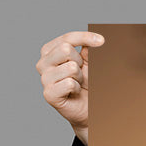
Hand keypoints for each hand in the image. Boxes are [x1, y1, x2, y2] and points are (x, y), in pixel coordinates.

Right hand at [37, 31, 104, 145]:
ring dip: (80, 77)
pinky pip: (70, 83)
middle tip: (80, 73)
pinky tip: (74, 92)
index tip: (102, 40)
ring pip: (70, 67)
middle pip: (65, 49)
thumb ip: (88, 48)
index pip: (67, 38)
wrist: (88, 108)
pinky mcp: (49, 94)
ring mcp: (44, 78)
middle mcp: (43, 63)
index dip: (85, 38)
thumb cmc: (87, 83)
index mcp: (50, 51)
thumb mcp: (89, 62)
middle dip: (80, 61)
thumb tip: (97, 38)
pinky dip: (78, 88)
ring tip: (78, 84)